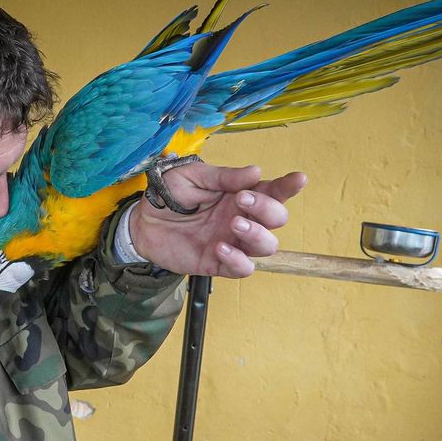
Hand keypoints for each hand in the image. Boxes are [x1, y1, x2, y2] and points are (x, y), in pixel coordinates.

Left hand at [131, 162, 305, 277]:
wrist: (142, 222)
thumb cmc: (170, 195)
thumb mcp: (193, 177)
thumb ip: (224, 177)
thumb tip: (256, 172)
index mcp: (242, 194)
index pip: (273, 191)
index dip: (288, 186)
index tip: (298, 179)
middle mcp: (243, 218)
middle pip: (277, 220)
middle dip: (267, 210)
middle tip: (242, 200)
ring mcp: (233, 242)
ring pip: (266, 246)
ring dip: (256, 234)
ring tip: (233, 224)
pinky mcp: (218, 263)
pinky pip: (242, 268)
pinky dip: (238, 260)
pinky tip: (220, 247)